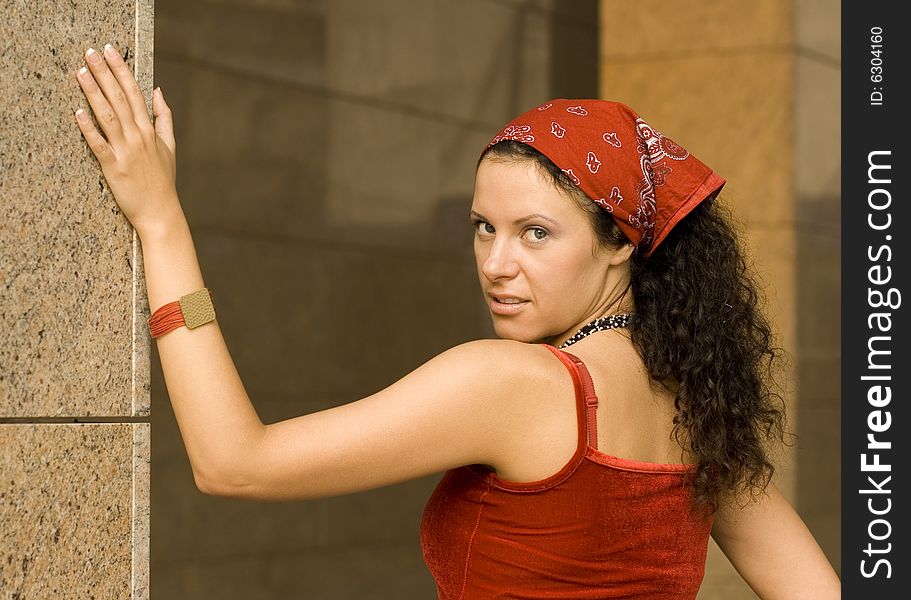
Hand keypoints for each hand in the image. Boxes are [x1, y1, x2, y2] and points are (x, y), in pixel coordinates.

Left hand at [74, 44, 180, 236]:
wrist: (160, 211)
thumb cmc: (163, 180)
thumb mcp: (169, 146)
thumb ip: (164, 117)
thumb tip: (158, 91)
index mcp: (150, 130)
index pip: (134, 92)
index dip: (121, 70)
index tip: (109, 51)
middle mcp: (138, 137)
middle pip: (119, 98)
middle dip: (104, 73)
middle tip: (90, 53)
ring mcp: (126, 151)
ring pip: (108, 116)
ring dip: (93, 93)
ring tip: (81, 73)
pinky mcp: (113, 167)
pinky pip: (99, 144)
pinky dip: (89, 128)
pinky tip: (78, 112)